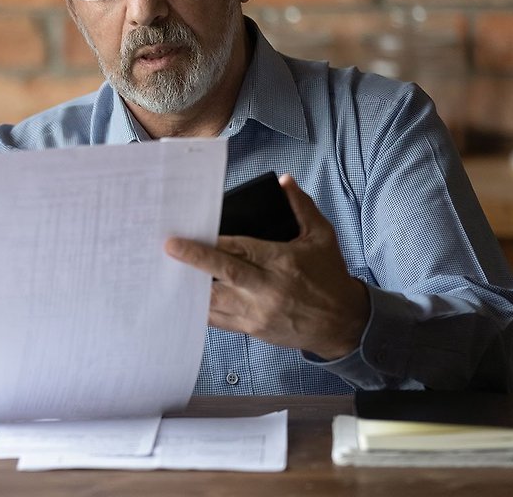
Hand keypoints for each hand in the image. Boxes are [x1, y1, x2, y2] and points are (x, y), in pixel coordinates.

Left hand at [165, 174, 369, 359]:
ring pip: (215, 300)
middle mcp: (268, 288)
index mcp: (282, 262)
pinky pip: (219, 321)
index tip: (191, 231)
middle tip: (169, 247)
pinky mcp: (253, 330)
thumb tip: (285, 182)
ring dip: (191, 286)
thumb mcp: (322, 237)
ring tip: (169, 271)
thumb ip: (301, 207)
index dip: (214, 241)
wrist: (343, 324)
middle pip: (224, 273)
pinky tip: (185, 296)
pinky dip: (201, 309)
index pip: (241, 248)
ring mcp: (258, 312)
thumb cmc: (330, 277)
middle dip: (195, 260)